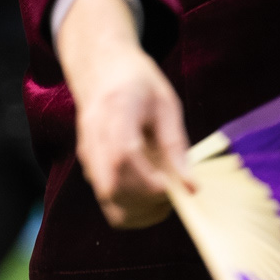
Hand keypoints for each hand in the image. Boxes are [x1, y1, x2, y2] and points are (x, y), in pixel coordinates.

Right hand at [55, 0, 191, 229]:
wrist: (101, 68)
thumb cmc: (137, 81)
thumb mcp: (165, 103)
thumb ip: (175, 144)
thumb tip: (191, 186)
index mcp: (117, 112)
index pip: (124, 157)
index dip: (148, 182)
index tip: (174, 189)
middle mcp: (95, 137)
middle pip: (112, 188)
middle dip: (146, 204)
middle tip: (173, 196)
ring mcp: (88, 153)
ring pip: (107, 201)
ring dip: (138, 211)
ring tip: (163, 198)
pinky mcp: (88, 165)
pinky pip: (106, 198)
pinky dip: (129, 206)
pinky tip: (148, 192)